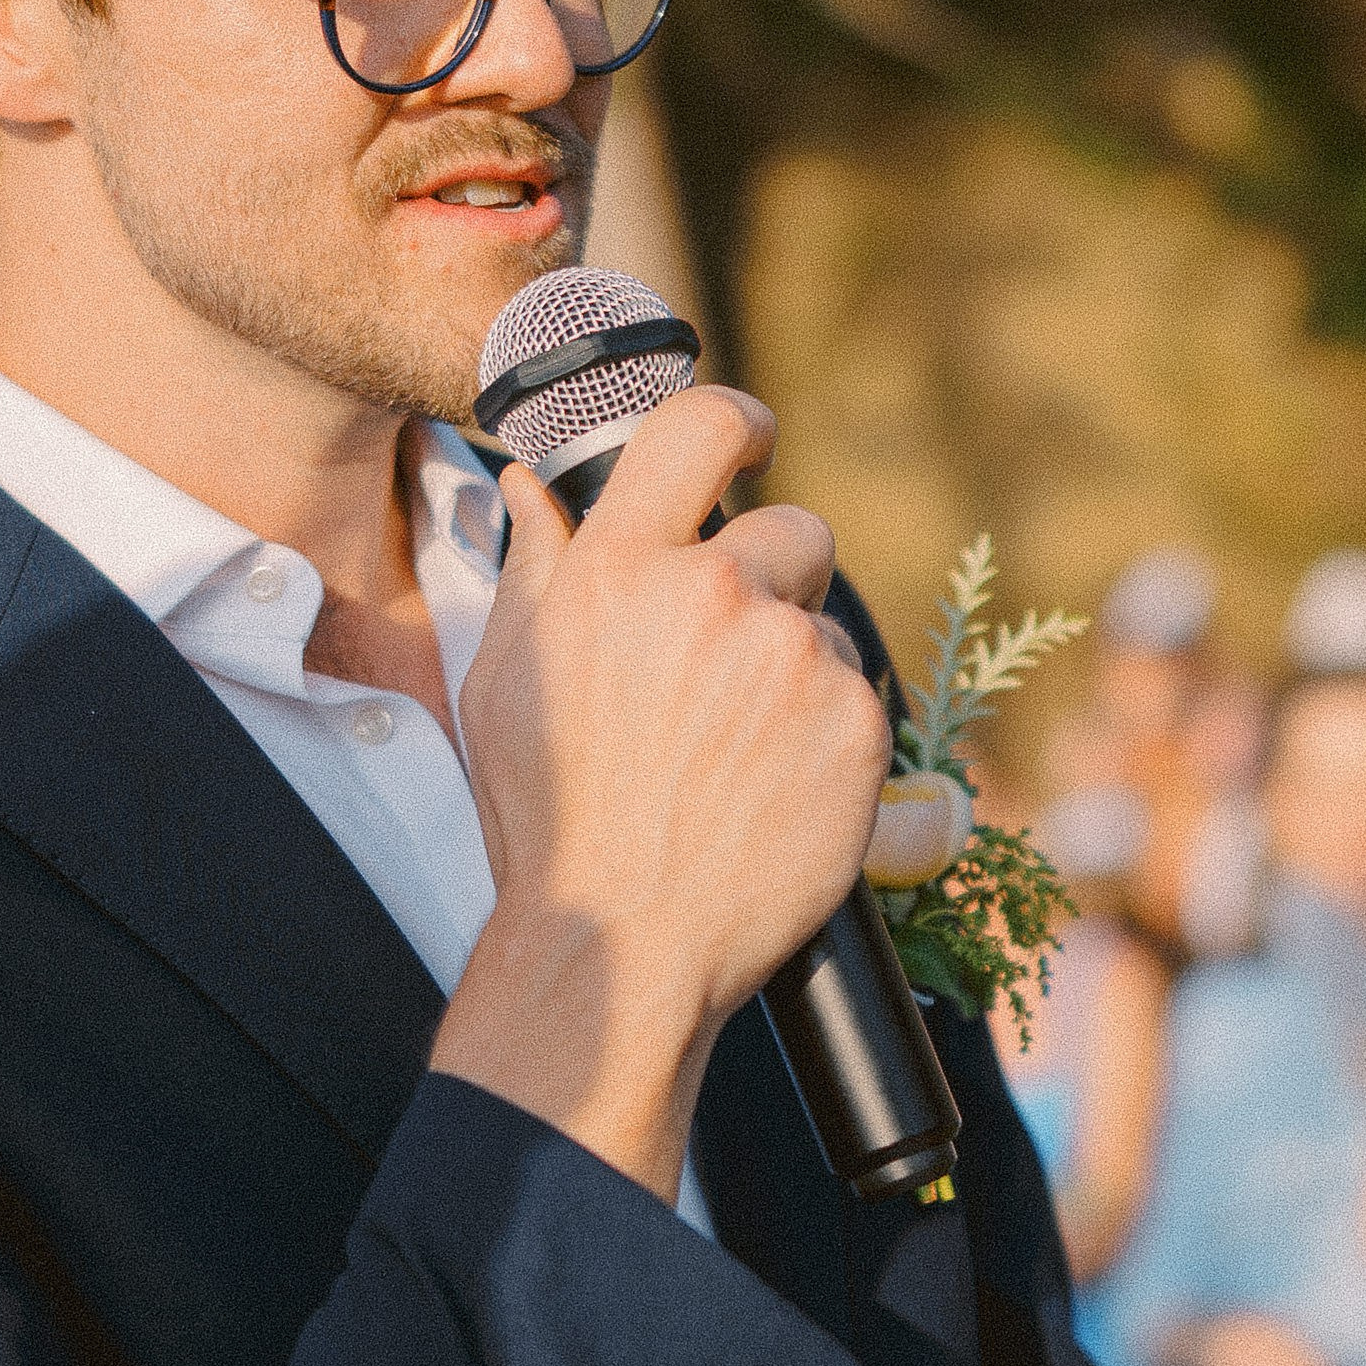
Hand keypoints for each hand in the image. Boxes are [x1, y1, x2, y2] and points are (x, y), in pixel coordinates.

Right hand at [434, 388, 890, 1195]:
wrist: (621, 944)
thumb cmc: (550, 820)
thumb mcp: (506, 681)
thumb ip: (536, 566)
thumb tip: (535, 485)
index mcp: (620, 568)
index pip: (700, 426)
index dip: (736, 421)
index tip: (751, 436)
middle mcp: (716, 596)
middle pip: (791, 533)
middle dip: (772, 584)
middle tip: (728, 671)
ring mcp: (794, 660)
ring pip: (821, 628)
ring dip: (794, 671)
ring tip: (736, 755)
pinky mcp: (859, 725)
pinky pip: (857, 698)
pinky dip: (828, 736)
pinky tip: (772, 789)